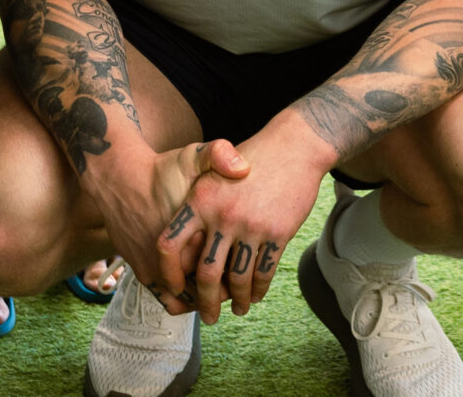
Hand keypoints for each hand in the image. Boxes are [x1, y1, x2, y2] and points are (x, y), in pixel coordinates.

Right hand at [96, 137, 248, 318]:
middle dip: (224, 291)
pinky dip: (181, 300)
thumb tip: (243, 166)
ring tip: (214, 288)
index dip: (241, 275)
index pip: (226, 269)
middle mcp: (175, 257)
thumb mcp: (191, 156)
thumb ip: (218, 155)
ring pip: (187, 299)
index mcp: (193, 233)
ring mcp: (156, 269)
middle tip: (236, 285)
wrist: (119, 181)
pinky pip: (166, 299)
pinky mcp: (143, 273)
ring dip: (202, 298)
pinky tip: (193, 289)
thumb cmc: (160, 171)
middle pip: (208, 289)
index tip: (249, 269)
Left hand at [164, 117, 334, 321]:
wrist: (295, 146)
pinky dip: (259, 289)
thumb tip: (187, 249)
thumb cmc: (253, 159)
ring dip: (237, 300)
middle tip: (207, 315)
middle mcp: (222, 215)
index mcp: (199, 200)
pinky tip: (256, 294)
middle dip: (206, 301)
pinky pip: (263, 271)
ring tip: (236, 308)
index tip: (174, 288)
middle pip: (206, 273)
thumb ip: (197, 206)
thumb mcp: (214, 169)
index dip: (168, 272)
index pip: (169, 244)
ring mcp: (251, 225)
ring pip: (237, 278)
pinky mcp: (276, 232)